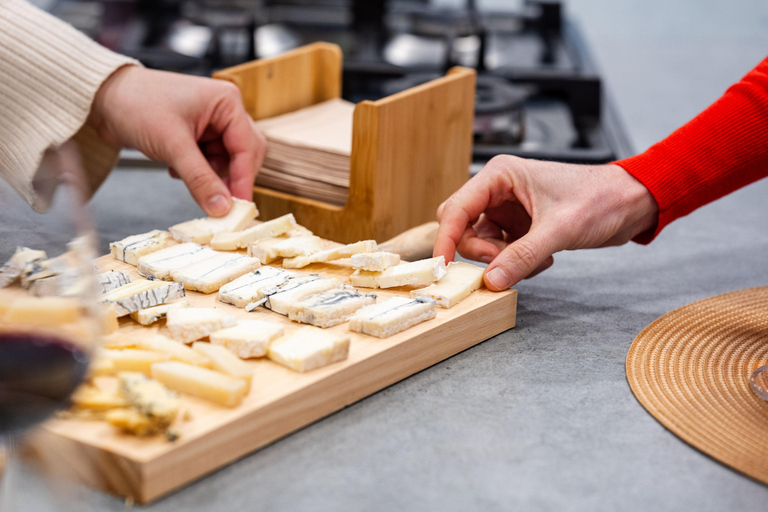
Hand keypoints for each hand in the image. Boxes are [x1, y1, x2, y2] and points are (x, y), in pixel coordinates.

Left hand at [88, 65, 266, 215]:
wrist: (101, 97)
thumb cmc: (136, 104)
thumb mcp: (172, 145)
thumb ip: (200, 179)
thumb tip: (222, 208)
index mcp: (227, 102)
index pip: (247, 147)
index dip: (243, 179)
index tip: (239, 206)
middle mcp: (224, 111)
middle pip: (243, 155)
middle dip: (229, 178)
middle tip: (221, 203)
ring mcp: (210, 124)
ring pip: (225, 162)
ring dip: (209, 175)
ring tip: (183, 174)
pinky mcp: (196, 135)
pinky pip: (208, 162)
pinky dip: (197, 172)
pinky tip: (175, 169)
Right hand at [433, 155, 658, 290]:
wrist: (632, 203)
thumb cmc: (601, 199)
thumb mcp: (560, 230)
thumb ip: (523, 256)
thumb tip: (491, 281)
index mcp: (500, 175)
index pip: (456, 209)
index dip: (446, 239)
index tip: (442, 268)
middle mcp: (497, 190)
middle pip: (461, 227)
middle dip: (479, 252)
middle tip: (504, 266)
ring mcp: (506, 209)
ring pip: (479, 243)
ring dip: (501, 260)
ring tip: (535, 262)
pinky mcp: (518, 225)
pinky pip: (499, 252)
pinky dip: (515, 262)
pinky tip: (543, 260)